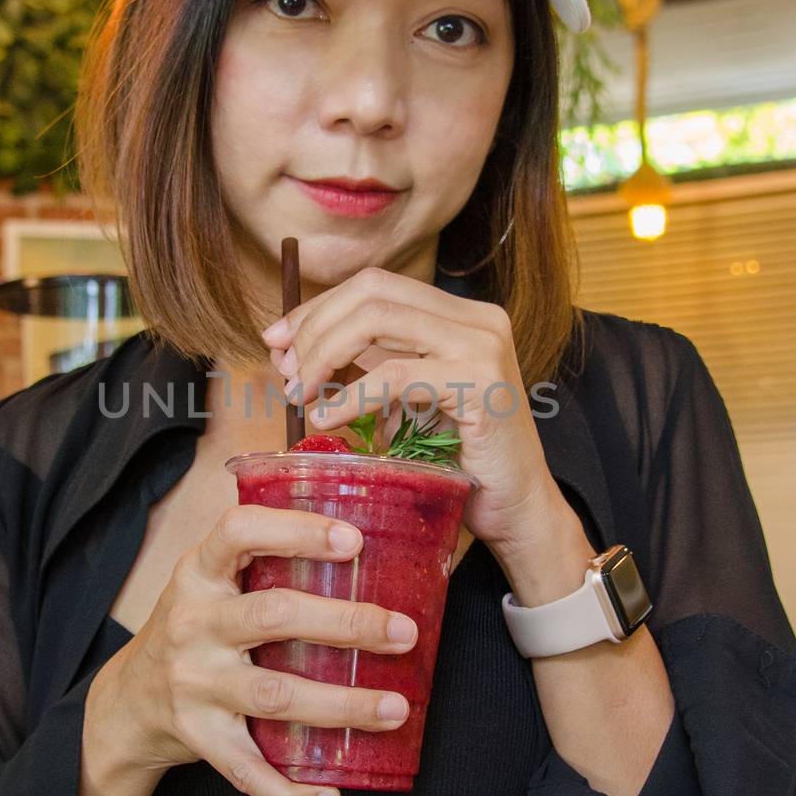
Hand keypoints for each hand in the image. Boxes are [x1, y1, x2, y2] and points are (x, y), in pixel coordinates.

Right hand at [110, 502, 420, 795]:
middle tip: (404, 633)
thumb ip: (262, 557)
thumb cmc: (195, 628)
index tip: (353, 540)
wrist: (126, 703)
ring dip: (341, 704)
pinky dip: (289, 790)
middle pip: (273, 615)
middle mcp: (193, 625)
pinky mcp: (198, 737)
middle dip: (346, 623)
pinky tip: (332, 790)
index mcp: (198, 575)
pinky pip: (246, 770)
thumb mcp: (208, 581)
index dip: (296, 531)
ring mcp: (193, 684)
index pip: (239, 532)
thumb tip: (364, 536)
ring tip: (396, 708)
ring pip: (274, 695)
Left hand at [262, 265, 564, 555]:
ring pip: (377, 321)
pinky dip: (349, 395)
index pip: (375, 286)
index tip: (278, 340)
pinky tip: (324, 418)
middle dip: (315, 327)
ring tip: (299, 394)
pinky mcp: (481, 383)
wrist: (517, 509)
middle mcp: (478, 318)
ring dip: (324, 355)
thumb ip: (367, 366)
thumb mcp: (407, 400)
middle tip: (284, 370)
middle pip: (372, 292)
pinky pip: (394, 376)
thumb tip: (294, 351)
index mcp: (461, 315)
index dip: (319, 307)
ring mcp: (482, 346)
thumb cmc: (460, 461)